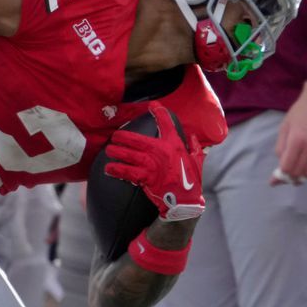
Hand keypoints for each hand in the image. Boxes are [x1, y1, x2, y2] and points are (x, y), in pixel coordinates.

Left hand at [104, 104, 205, 220]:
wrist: (185, 200)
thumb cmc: (191, 181)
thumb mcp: (197, 161)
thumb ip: (194, 148)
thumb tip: (193, 137)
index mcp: (174, 145)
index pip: (167, 124)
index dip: (159, 112)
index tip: (152, 105)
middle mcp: (162, 152)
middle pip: (137, 139)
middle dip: (123, 136)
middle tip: (115, 136)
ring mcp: (152, 165)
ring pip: (129, 154)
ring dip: (116, 152)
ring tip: (109, 150)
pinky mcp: (146, 178)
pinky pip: (127, 171)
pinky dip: (116, 170)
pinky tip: (109, 168)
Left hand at [272, 79, 306, 184]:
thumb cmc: (301, 112)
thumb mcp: (285, 127)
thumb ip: (281, 148)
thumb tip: (280, 167)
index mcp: (296, 139)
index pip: (288, 167)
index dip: (282, 176)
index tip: (279, 178)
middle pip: (301, 172)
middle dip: (294, 178)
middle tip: (291, 179)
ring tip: (302, 169)